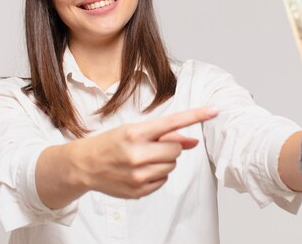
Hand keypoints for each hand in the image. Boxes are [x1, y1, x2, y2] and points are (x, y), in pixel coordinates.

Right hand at [67, 107, 218, 198]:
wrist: (85, 165)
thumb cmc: (112, 143)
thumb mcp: (135, 131)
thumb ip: (165, 135)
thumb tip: (193, 141)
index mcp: (135, 132)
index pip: (173, 122)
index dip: (197, 116)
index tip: (215, 110)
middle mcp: (136, 153)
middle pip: (176, 150)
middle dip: (169, 147)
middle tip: (152, 146)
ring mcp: (137, 175)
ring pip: (172, 166)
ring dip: (164, 161)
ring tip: (144, 159)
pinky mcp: (138, 191)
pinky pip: (164, 180)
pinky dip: (157, 175)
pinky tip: (140, 171)